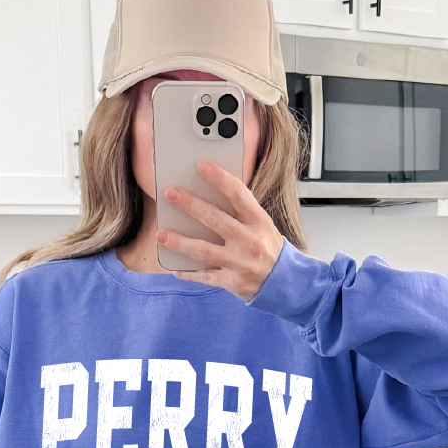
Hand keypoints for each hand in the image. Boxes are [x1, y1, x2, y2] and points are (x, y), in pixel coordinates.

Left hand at [158, 161, 282, 300]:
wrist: (287, 281)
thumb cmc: (269, 248)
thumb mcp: (262, 225)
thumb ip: (240, 212)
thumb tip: (209, 194)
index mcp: (258, 221)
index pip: (238, 194)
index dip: (219, 178)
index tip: (201, 165)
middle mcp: (249, 241)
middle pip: (215, 219)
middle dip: (191, 205)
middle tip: (170, 193)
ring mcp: (240, 263)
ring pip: (205, 250)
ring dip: (180, 242)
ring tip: (161, 235)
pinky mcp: (233, 282)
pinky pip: (206, 277)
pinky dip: (189, 274)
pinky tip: (175, 269)